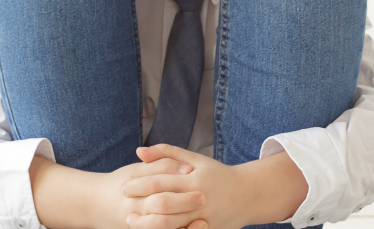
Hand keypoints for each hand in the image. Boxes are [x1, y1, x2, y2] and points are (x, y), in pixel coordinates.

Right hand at [28, 156, 204, 228]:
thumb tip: (187, 167)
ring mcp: (138, 224)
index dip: (179, 181)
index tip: (197, 179)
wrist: (94, 205)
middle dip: (184, 203)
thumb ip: (159, 165)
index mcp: (135, 191)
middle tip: (203, 198)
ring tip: (203, 220)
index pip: (159, 184)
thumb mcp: (136, 171)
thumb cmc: (119, 184)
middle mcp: (135, 210)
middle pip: (162, 206)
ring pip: (162, 226)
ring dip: (184, 225)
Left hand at [122, 145, 275, 228]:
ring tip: (132, 222)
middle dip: (141, 206)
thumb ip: (166, 153)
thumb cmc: (218, 175)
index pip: (160, 182)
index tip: (124, 187)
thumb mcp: (195, 160)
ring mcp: (204, 218)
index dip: (139, 185)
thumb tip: (138, 151)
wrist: (249, 195)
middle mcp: (198, 199)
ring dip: (148, 225)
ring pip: (171, 225)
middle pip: (163, 205)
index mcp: (193, 179)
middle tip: (125, 207)